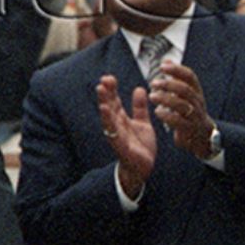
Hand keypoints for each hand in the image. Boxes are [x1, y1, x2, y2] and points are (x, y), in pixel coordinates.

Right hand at [97, 74, 155, 198]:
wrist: (142, 167)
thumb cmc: (140, 146)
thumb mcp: (143, 123)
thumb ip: (140, 108)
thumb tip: (139, 89)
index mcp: (121, 118)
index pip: (114, 100)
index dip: (112, 89)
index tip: (109, 77)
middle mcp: (116, 124)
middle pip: (109, 105)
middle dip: (106, 92)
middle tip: (104, 79)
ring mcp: (116, 133)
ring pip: (108, 115)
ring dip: (104, 101)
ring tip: (101, 89)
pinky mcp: (119, 144)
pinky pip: (112, 130)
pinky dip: (108, 119)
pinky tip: (105, 109)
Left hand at [149, 62, 214, 157]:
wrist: (203, 137)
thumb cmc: (190, 111)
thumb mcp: (186, 95)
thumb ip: (176, 78)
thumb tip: (166, 60)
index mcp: (196, 92)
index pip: (190, 77)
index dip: (177, 70)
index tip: (162, 66)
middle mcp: (198, 103)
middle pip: (186, 90)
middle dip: (169, 85)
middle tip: (153, 83)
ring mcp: (195, 117)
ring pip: (183, 106)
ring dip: (166, 99)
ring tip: (152, 96)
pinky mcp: (190, 130)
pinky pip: (180, 123)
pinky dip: (167, 116)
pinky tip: (157, 112)